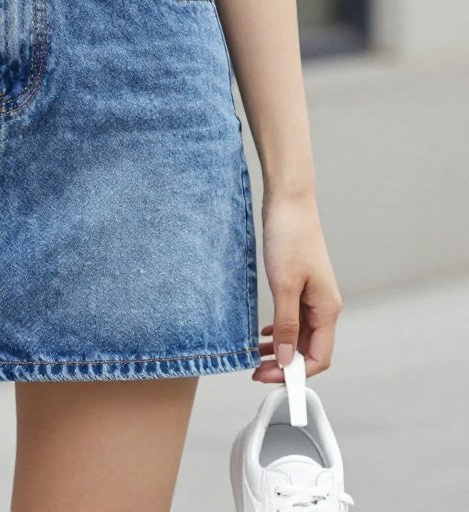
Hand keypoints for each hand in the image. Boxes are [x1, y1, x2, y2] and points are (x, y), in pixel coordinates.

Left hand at [253, 193, 342, 382]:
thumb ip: (286, 324)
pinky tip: (262, 334)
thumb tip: (286, 359)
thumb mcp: (284, 285)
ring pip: (299, 335)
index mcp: (327, 309)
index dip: (296, 374)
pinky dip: (278, 331)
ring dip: (280, 349)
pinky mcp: (300, 285)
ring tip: (254, 356)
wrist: (289, 203)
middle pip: (309, 349)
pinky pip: (293, 319)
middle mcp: (324, 306)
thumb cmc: (289, 239)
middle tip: (254, 371)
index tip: (267, 378)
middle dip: (284, 364)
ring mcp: (312, 296)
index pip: (319, 357)